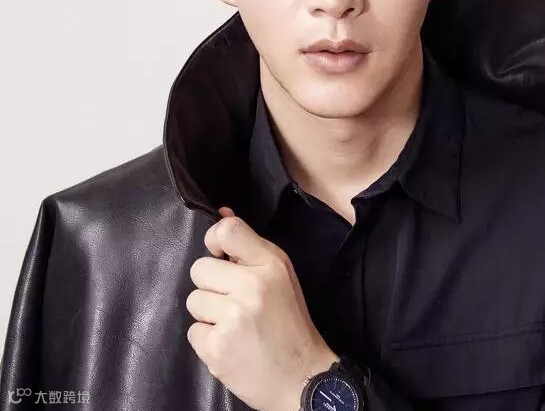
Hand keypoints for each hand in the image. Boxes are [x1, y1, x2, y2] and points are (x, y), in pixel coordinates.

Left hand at [186, 205, 339, 410]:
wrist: (302, 379)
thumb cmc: (290, 324)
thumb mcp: (281, 276)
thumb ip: (250, 248)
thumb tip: (222, 213)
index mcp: (271, 265)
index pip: (227, 230)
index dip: (214, 239)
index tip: (219, 254)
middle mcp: (251, 287)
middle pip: (199, 269)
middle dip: (211, 285)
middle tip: (232, 301)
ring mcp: (232, 318)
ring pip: (194, 300)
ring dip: (208, 314)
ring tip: (233, 325)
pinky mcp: (217, 348)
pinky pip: (194, 331)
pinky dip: (207, 340)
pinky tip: (230, 344)